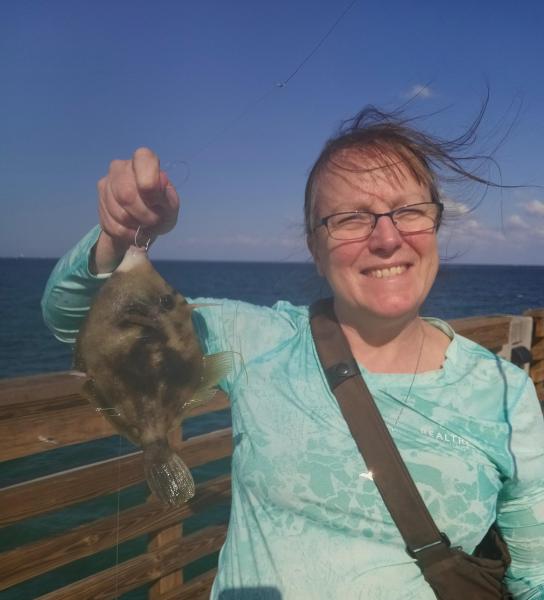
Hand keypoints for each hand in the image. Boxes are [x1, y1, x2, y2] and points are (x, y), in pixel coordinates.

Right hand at [93, 148, 179, 271]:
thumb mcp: (171, 205)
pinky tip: (133, 230)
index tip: (155, 201)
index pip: (143, 159)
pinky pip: (112, 225)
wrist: (144, 226)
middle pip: (127, 194)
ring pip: (119, 212)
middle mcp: (120, 166)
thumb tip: (157, 185)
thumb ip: (167, 197)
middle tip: (154, 220)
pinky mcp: (99, 202)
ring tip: (143, 223)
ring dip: (135, 225)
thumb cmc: (161, 210)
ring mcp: (106, 183)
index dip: (150, 184)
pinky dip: (127, 233)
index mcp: (143, 160)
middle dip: (144, 214)